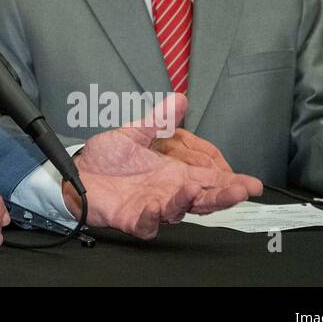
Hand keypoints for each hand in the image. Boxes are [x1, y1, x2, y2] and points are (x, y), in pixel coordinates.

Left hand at [61, 93, 262, 238]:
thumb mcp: (134, 132)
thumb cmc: (107, 156)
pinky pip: (146, 223)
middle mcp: (168, 190)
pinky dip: (153, 217)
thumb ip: (159, 120)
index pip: (208, 174)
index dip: (226, 176)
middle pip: (203, 195)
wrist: (77, 173)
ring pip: (179, 209)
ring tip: (197, 189)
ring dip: (190, 200)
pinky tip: (157, 207)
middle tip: (244, 189)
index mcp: (174, 170)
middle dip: (224, 193)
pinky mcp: (132, 218)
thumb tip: (180, 98)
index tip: (243, 176)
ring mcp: (152, 205)